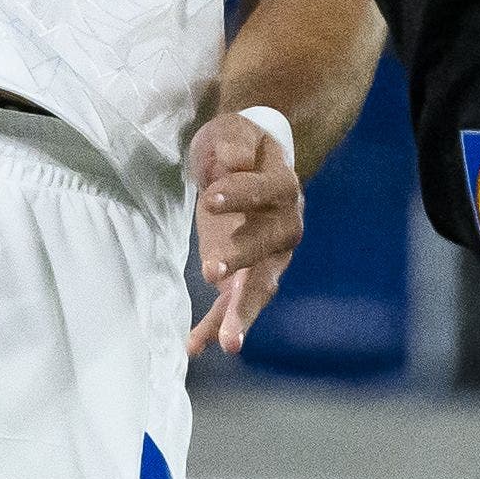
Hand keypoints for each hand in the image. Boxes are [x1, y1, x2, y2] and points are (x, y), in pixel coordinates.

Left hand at [186, 105, 301, 354]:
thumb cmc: (239, 146)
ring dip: (243, 312)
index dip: (243, 194)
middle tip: (212, 271)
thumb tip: (232, 164)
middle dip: (243, 259)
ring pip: (261, 285)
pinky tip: (194, 346)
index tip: (210, 199)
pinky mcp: (247, 273)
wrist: (251, 162)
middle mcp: (285, 225)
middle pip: (271, 246)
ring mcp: (269, 255)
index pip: (269, 190)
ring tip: (228, 343)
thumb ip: (233, 143)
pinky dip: (216, 325)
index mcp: (283, 185)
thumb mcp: (233, 131)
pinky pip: (234, 302)